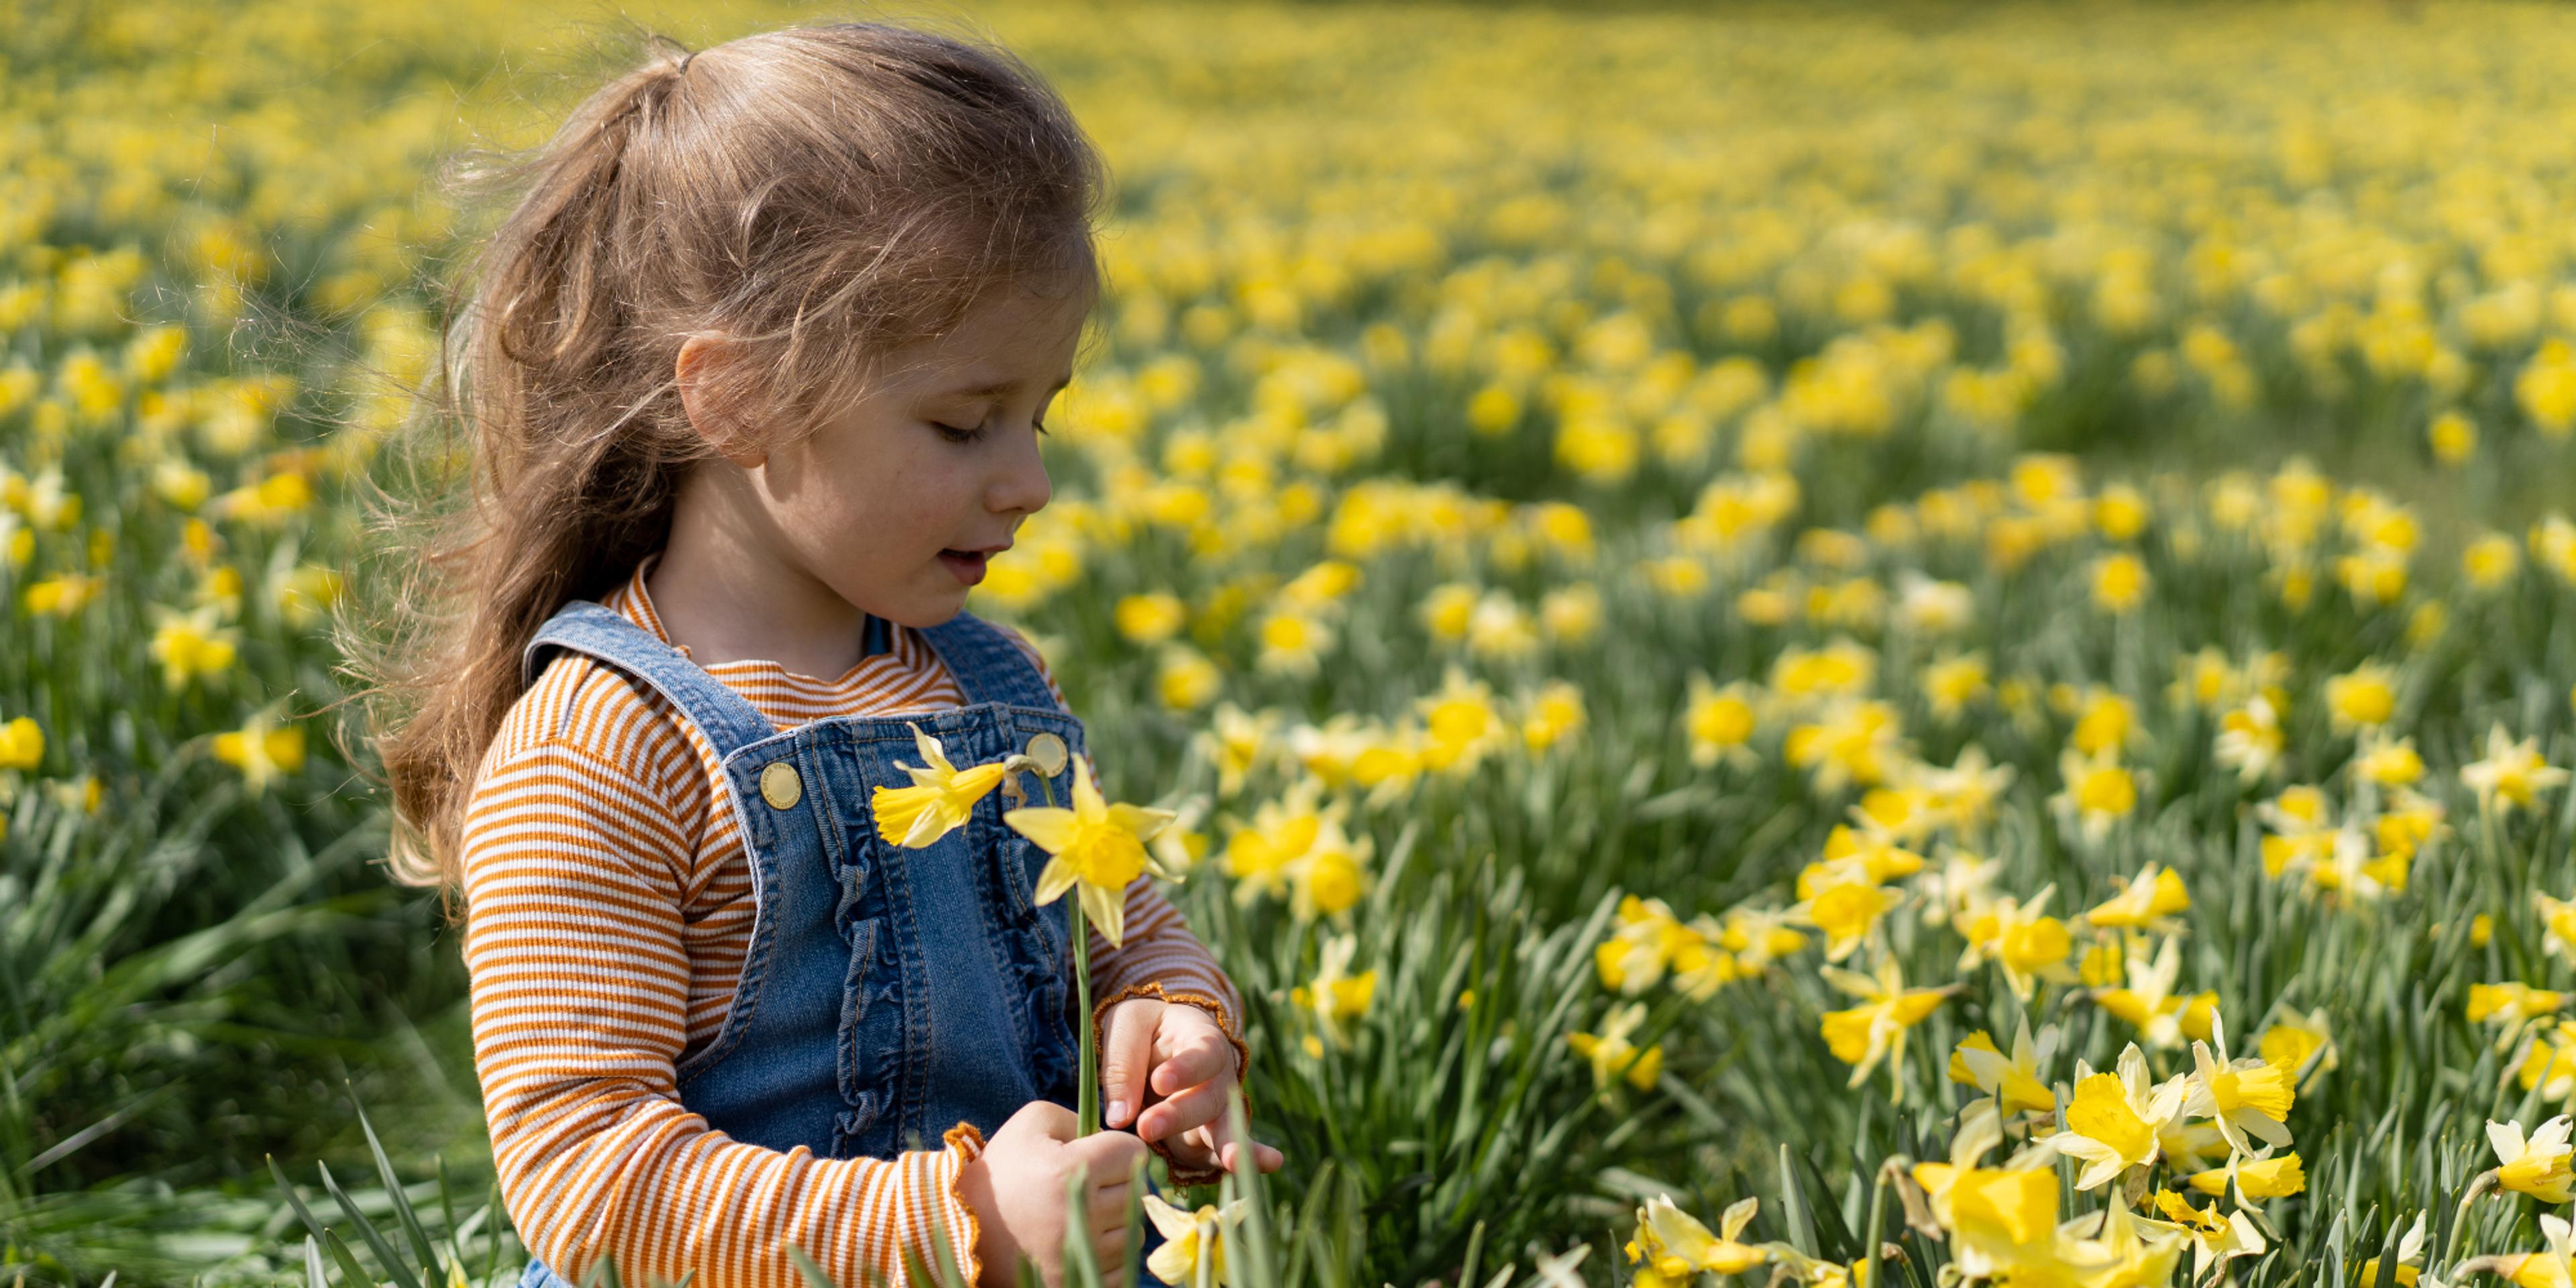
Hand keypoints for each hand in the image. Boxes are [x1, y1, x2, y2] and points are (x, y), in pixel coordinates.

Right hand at [957, 1100, 1149, 1287]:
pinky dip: (1107, 1256)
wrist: (962, 1228)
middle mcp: (1079, 1215)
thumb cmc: (1001, 1169)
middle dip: (1117, 1185)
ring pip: (1133, 1233)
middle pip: (1136, 1194)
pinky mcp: (1073, 1285)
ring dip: (1116, 1223)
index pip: (1133, 1153)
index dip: (1117, 1149)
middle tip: (1088, 1186)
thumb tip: (1113, 1139)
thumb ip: (1080, 1118)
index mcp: (1070, 1170)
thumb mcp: (1032, 1122)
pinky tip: (1080, 1243)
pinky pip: (1119, 1268)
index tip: (1098, 1156)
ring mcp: (1078, 1256)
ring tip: (1083, 1215)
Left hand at [1099, 997, 1284, 1175]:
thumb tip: (1119, 1116)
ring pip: (1225, 1129)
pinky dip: (1242, 1165)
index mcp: (1202, 1039)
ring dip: (1227, 1146)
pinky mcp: (1207, 1141)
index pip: (1201, 1054)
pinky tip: (1267, 1166)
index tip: (1159, 1081)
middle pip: (1209, 1098)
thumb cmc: (1141, 1029)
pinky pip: (1221, 1155)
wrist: (1153, 1045)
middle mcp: (1219, 1077)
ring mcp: (1219, 1111)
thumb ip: (1122, 1065)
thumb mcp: (1126, 1027)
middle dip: (1180, 1115)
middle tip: (1146, 1126)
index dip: (1184, 1069)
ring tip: (1235, 1161)